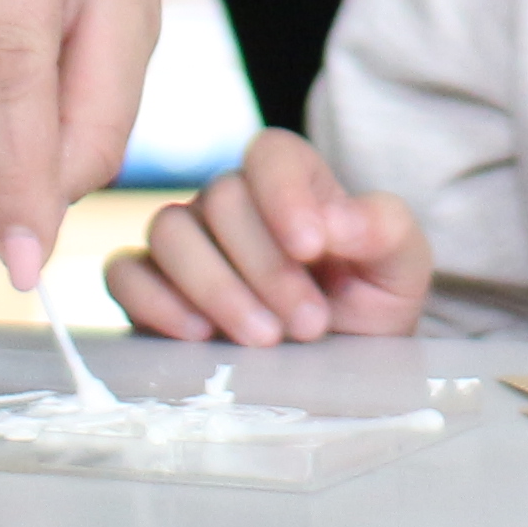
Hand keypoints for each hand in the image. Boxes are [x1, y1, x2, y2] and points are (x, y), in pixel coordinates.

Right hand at [106, 129, 431, 343]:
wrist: (342, 373)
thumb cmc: (370, 309)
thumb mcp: (402, 269)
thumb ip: (384, 229)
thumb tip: (337, 219)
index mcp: (294, 182)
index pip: (271, 153)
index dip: (284, 193)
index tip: (312, 248)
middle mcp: (231, 204)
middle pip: (220, 199)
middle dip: (265, 266)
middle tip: (308, 325)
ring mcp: (188, 244)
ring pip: (169, 231)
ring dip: (216, 287)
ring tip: (263, 340)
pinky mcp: (151, 289)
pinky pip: (125, 273)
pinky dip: (153, 301)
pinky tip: (199, 337)